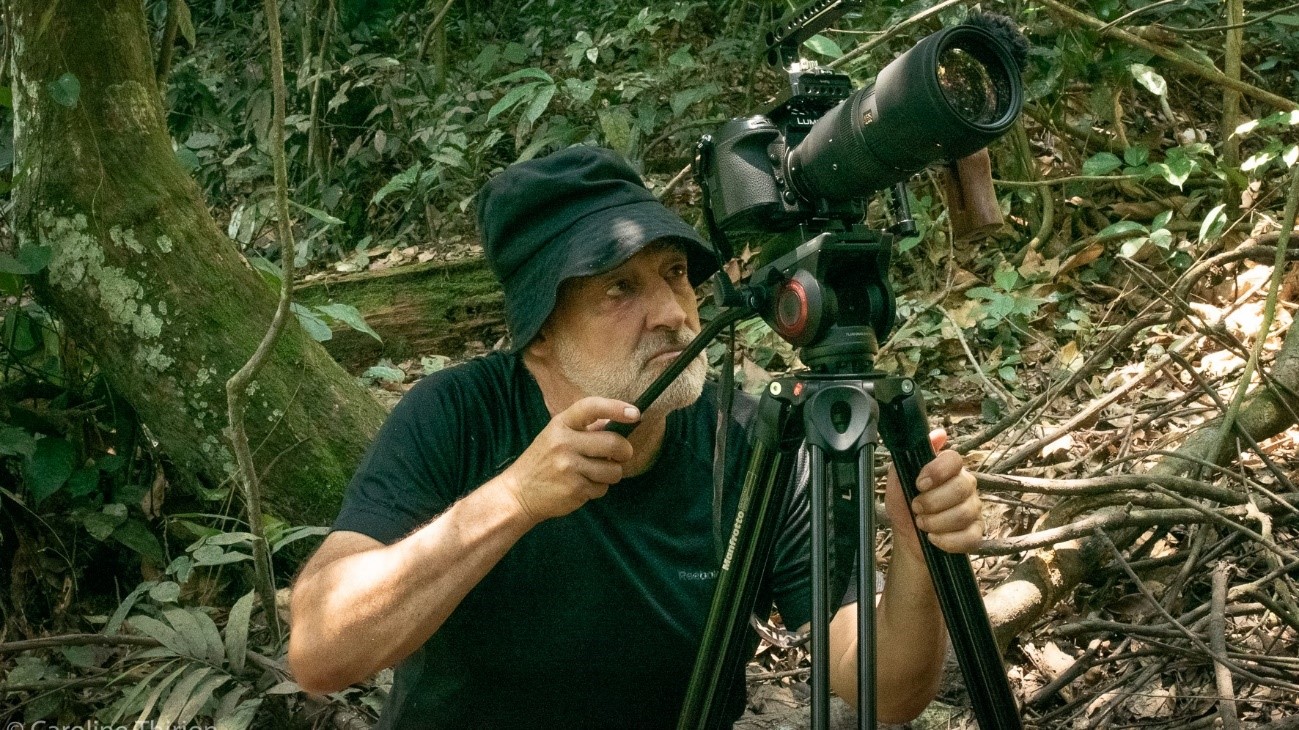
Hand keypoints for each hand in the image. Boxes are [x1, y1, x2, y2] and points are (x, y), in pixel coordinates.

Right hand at [500, 397, 638, 523]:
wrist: (518, 493)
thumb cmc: (542, 462)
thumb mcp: (556, 436)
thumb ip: (584, 429)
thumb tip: (618, 422)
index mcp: (560, 424)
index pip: (591, 407)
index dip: (616, 408)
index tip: (635, 413)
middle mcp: (564, 442)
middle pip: (613, 442)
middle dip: (624, 451)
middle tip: (621, 455)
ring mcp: (570, 467)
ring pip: (613, 469)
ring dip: (611, 473)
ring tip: (594, 473)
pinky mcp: (575, 489)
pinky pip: (603, 488)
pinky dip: (598, 489)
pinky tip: (582, 486)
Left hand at [884, 429, 983, 560]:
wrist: (907, 538)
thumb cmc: (904, 506)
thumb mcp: (899, 479)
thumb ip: (912, 455)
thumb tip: (938, 434)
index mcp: (948, 470)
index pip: (954, 460)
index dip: (937, 472)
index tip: (919, 484)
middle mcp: (965, 486)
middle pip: (962, 487)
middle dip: (933, 501)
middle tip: (916, 508)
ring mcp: (973, 509)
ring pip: (964, 513)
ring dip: (936, 522)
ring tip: (922, 523)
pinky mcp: (975, 533)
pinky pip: (970, 536)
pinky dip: (947, 540)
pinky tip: (934, 538)